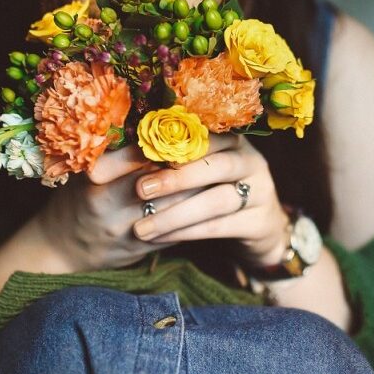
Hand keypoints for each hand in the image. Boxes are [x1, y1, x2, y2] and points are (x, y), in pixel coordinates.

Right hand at [34, 137, 243, 271]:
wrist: (58, 248)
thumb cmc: (76, 198)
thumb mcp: (84, 170)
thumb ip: (112, 152)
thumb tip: (152, 125)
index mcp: (95, 179)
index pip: (140, 156)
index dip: (169, 144)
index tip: (192, 130)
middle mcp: (109, 206)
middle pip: (163, 182)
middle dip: (192, 167)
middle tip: (219, 150)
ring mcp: (124, 231)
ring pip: (174, 209)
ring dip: (201, 193)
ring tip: (222, 175)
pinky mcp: (138, 252)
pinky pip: (175, 235)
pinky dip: (195, 220)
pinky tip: (212, 205)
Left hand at [131, 134, 289, 267]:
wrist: (259, 226)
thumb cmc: (215, 189)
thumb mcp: (197, 169)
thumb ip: (169, 160)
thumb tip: (112, 162)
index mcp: (230, 137)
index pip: (200, 134)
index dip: (166, 145)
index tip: (136, 156)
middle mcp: (249, 159)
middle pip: (215, 163)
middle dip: (174, 177)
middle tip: (139, 190)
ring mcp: (261, 190)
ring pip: (217, 200)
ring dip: (175, 213)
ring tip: (142, 227)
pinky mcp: (261, 221)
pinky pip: (221, 226)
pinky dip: (188, 232)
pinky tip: (162, 238)